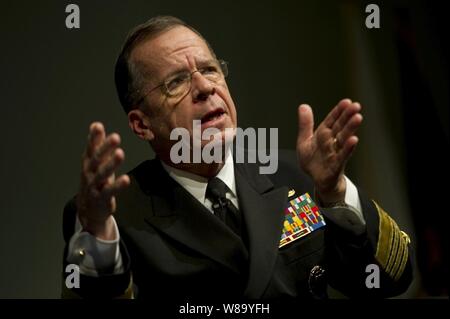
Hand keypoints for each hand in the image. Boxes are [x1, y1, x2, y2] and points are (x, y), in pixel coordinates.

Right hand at [77, 122, 129, 238]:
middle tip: (115, 137)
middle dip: (104, 148)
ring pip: (102, 174)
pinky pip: (109, 191)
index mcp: (88, 162)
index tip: (98, 126)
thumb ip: (96, 144)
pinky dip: (117, 185)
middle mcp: (89, 173)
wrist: (88, 208)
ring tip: (120, 153)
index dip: (93, 137)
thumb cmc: (94, 180)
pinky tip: (126, 179)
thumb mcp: (94, 162)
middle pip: (96, 159)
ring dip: (111, 164)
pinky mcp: (101, 198)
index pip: (90, 148)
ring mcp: (94, 186)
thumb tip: (96, 124)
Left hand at [296, 99, 361, 203]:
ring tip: (358, 118)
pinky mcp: (336, 165)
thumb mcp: (304, 141)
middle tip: (356, 106)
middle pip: (340, 127)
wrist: (316, 180)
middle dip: (348, 116)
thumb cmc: (312, 161)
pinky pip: (342, 156)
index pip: (332, 120)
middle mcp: (332, 142)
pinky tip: (353, 140)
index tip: (346, 101)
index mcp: (323, 134)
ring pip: (344, 139)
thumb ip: (305, 124)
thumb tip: (303, 106)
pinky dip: (348, 148)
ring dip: (351, 128)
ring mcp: (335, 153)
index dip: (338, 111)